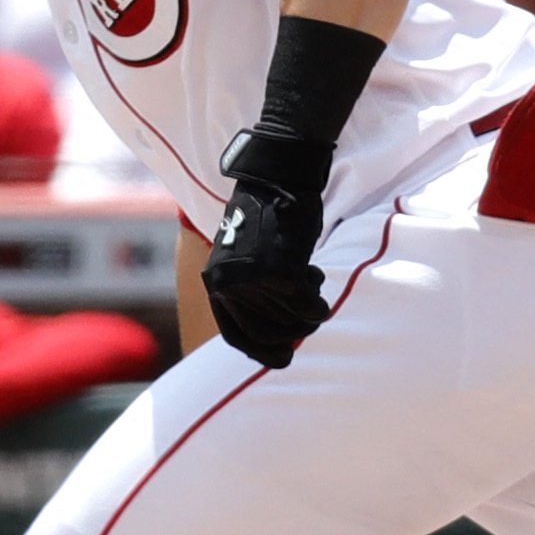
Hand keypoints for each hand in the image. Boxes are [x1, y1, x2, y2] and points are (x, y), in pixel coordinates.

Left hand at [200, 176, 328, 368]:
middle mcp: (229, 286)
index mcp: (216, 283)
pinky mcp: (281, 273)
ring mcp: (254, 281)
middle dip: (292, 332)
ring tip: (310, 281)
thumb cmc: (268, 215)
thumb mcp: (247, 257)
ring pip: (291, 321)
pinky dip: (318, 302)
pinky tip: (316, 278)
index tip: (282, 355)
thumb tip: (279, 331)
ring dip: (307, 309)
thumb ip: (252, 289)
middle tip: (308, 318)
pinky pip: (308, 306)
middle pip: (266, 334)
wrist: (278, 178)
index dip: (261, 350)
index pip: (235, 336)